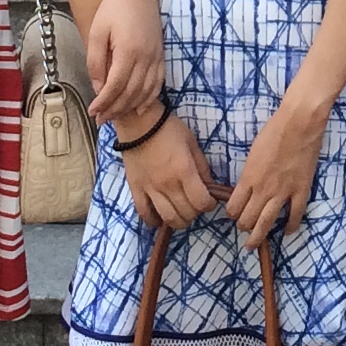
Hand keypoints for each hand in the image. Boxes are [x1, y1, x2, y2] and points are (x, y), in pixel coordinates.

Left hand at [86, 0, 165, 122]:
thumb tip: (98, 86)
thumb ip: (96, 61)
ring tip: (116, 115)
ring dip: (130, 107)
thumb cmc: (114, 7)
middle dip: (115, 109)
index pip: (116, 86)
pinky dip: (150, 98)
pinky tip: (140, 107)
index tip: (93, 112)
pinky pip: (158, 82)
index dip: (104, 102)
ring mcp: (156, 57)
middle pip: (131, 93)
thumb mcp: (97, 32)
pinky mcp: (161, 54)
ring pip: (146, 91)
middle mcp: (146, 57)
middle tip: (101, 120)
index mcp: (128, 51)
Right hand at [114, 104, 221, 230]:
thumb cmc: (169, 130)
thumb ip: (202, 167)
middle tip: (195, 203)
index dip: (209, 204)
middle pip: (186, 213)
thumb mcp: (192, 143)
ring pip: (168, 218)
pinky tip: (161, 218)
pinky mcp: (136, 190)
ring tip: (181, 213)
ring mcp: (151, 189)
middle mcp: (168, 184)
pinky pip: (145, 214)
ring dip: (179, 221)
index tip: (209, 199)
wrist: (139, 124)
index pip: (201, 201)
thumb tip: (210, 186)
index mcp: (185, 171)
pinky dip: (154, 221)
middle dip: (196, 212)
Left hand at [225, 93, 327, 245]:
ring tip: (254, 244)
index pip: (234, 207)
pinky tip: (287, 231)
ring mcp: (283, 192)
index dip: (232, 214)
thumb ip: (249, 173)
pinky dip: (291, 226)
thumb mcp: (253, 152)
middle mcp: (263, 189)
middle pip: (248, 219)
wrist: (299, 123)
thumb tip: (247, 185)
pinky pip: (295, 215)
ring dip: (259, 236)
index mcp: (249, 178)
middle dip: (243, 227)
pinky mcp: (301, 190)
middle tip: (244, 229)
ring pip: (267, 223)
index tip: (234, 214)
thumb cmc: (273, 131)